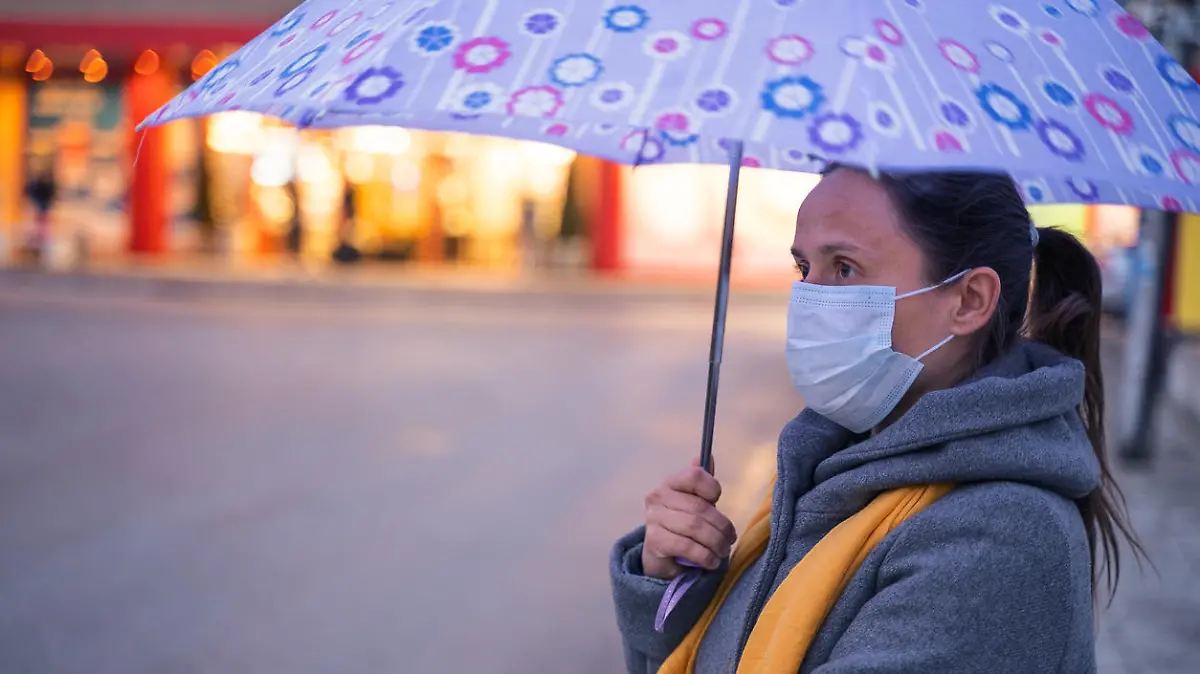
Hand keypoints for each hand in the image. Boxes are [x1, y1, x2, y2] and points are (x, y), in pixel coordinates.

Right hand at [641, 457, 736, 578]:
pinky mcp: (654, 541)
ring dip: (715, 543)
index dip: (712, 489)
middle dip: (721, 526)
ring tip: (723, 551)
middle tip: (730, 539)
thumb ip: (702, 482)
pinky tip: (712, 561)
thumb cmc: (682, 525)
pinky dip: (705, 556)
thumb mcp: (695, 502)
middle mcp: (658, 496)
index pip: (695, 476)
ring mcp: (653, 518)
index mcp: (670, 483)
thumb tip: (707, 456)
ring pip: (694, 528)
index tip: (718, 502)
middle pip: (699, 508)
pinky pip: (686, 546)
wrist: (661, 556)